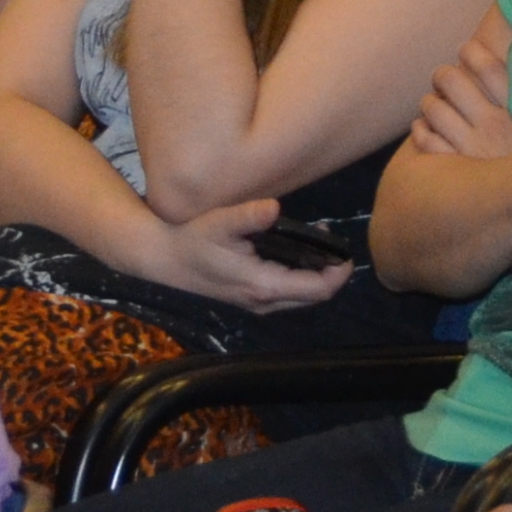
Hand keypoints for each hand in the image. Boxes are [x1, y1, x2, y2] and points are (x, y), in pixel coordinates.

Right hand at [109, 194, 355, 311]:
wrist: (164, 259)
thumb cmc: (192, 238)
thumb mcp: (220, 223)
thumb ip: (249, 216)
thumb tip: (274, 207)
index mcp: (264, 285)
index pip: (318, 289)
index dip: (339, 272)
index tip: (347, 250)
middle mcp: (265, 302)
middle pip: (315, 296)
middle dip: (330, 272)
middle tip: (330, 240)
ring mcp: (258, 304)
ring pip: (302, 297)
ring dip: (316, 275)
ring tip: (316, 240)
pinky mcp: (251, 299)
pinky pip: (288, 294)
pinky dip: (300, 276)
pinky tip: (293, 250)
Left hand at [409, 12, 511, 158]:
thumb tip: (505, 51)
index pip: (488, 65)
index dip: (471, 51)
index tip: (466, 49)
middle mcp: (494, 126)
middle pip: (450, 79)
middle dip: (443, 76)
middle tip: (445, 82)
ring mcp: (471, 147)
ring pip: (432, 106)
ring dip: (430, 104)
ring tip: (438, 109)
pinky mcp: (452, 168)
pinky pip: (423, 136)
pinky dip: (422, 130)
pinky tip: (429, 131)